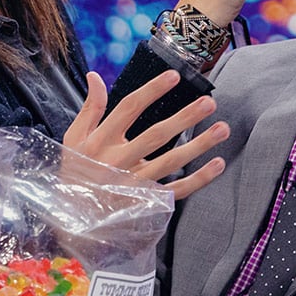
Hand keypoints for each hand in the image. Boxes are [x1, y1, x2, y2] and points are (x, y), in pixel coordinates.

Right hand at [64, 71, 229, 198]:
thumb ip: (90, 107)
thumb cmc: (75, 172)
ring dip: (199, 146)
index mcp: (101, 141)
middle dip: (184, 118)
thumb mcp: (74, 138)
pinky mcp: (146, 202)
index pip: (129, 109)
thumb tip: (95, 74)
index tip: (174, 76)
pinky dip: (199, 179)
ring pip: (171, 162)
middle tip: (209, 103)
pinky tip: (218, 163)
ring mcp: (134, 183)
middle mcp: (119, 161)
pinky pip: (176, 190)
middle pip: (156, 135)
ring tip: (223, 129)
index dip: (151, 91)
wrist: (73, 221)